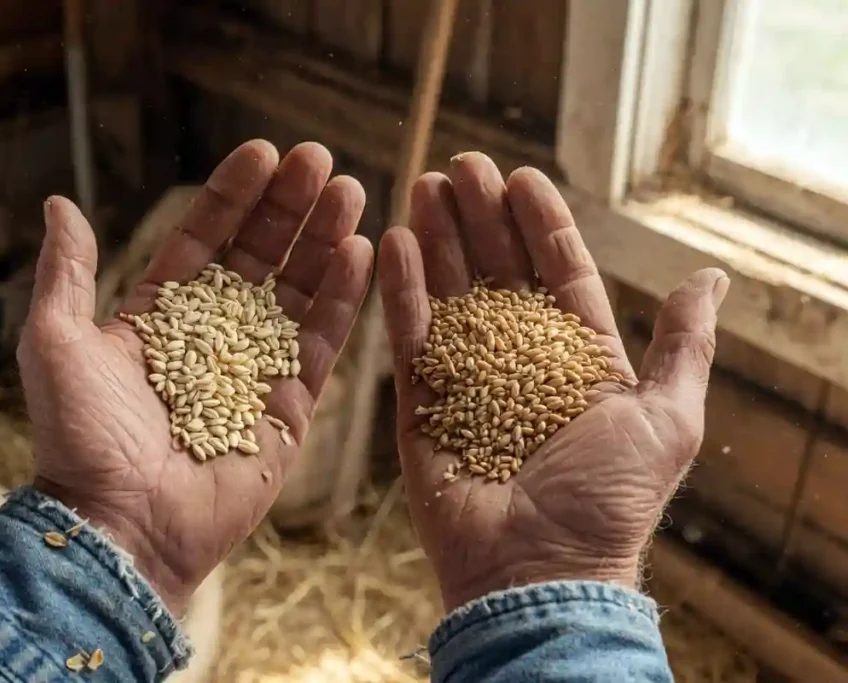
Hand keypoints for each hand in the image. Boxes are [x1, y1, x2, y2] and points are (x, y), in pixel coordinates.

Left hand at [16, 140, 372, 613]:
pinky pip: (322, 344)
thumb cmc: (82, 439)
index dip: (233, 196)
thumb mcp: (57, 343)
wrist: (121, 526)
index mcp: (161, 318)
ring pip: (299, 291)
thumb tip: (59, 203)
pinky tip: (360, 251)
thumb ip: (66, 273)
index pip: (205, 240)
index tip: (263, 152)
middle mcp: (213, 337)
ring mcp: (256, 370)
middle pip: (261, 256)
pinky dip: (342, 299)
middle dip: (289, 206)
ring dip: (324, 239)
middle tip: (317, 158)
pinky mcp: (291, 407)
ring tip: (348, 191)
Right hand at [378, 153, 728, 610]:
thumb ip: (682, 346)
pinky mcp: (421, 404)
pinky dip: (401, 290)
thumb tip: (710, 276)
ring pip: (449, 293)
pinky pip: (409, 337)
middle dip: (480, 216)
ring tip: (424, 185)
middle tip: (461, 165)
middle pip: (496, 271)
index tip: (521, 176)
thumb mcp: (667, 417)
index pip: (555, 272)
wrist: (540, 570)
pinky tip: (395, 242)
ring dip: (437, 237)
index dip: (540, 223)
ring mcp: (467, 380)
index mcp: (576, 360)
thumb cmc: (609, 500)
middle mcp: (519, 362)